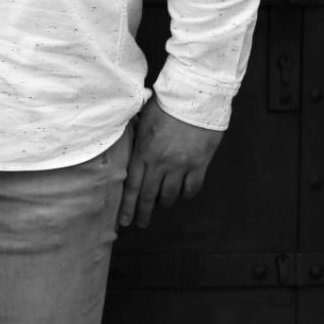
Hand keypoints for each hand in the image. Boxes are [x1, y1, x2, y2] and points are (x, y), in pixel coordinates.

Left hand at [118, 96, 222, 228]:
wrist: (194, 98)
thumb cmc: (165, 104)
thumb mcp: (143, 119)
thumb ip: (137, 138)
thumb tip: (132, 148)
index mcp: (143, 152)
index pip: (131, 186)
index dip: (127, 206)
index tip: (124, 221)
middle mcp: (160, 164)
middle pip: (148, 195)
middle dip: (142, 212)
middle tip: (140, 224)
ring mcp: (180, 167)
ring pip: (169, 195)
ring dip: (163, 203)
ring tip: (160, 206)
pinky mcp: (199, 165)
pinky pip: (191, 189)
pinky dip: (185, 194)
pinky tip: (182, 193)